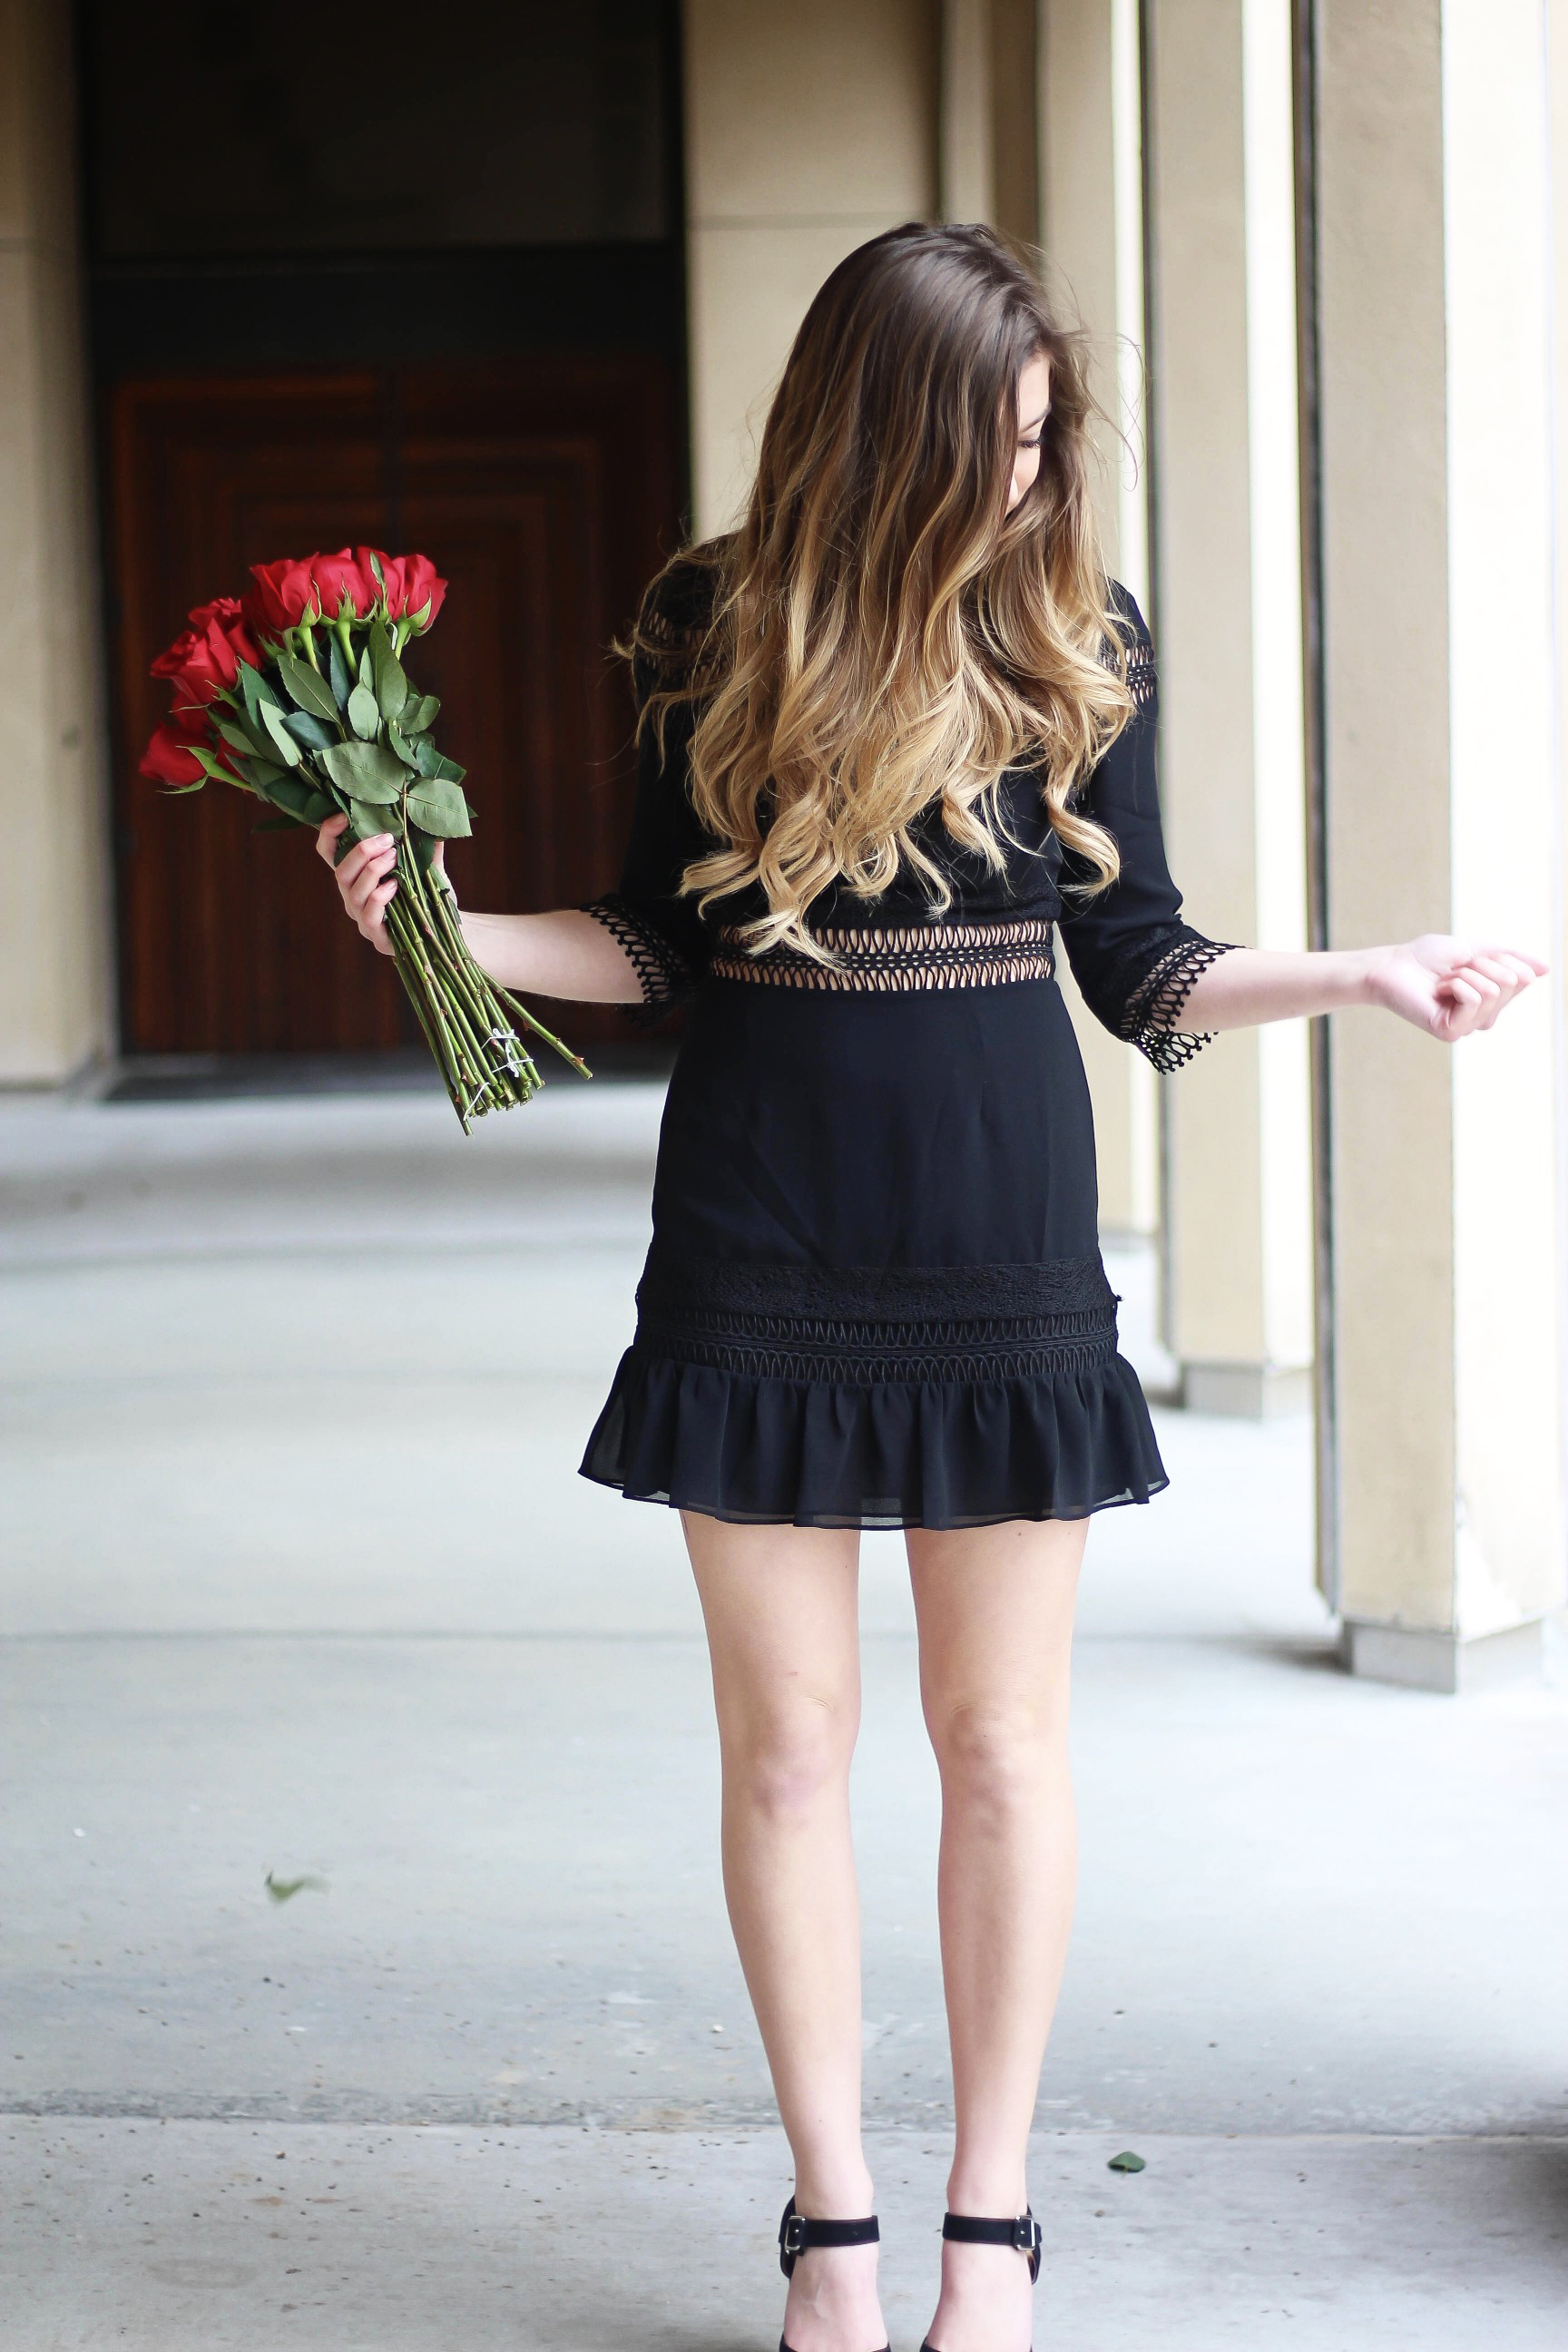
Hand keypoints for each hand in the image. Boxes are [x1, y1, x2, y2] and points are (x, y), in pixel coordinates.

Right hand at [315, 814, 444, 956]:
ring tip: (394, 857)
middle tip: (387, 840)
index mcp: (357, 876)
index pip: (329, 853)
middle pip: (341, 872)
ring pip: (353, 892)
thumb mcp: (426, 867)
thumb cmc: (428, 896)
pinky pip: (370, 914)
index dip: (329, 833)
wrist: (444, 932)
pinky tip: (396, 885)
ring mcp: (362, 918)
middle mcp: (353, 896)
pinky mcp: (376, 936)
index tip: (344, 816)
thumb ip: (425, 846)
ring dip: (372, 870)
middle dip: (362, 852)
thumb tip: (431, 821)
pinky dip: (380, 896)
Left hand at [1364, 932, 1547, 1040]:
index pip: (1522, 977)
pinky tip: (1438, 991)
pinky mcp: (1450, 1032)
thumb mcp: (1477, 949)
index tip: (1470, 960)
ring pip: (1492, 989)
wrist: (1393, 964)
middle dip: (1481, 964)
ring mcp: (1467, 1027)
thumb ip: (1511, 959)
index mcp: (1493, 1000)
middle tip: (1453, 970)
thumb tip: (1545, 969)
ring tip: (1443, 981)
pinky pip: (1473, 998)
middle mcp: (1483, 1017)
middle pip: (1510, 982)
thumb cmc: (1428, 957)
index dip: (1499, 958)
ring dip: (1465, 973)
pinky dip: (1456, 984)